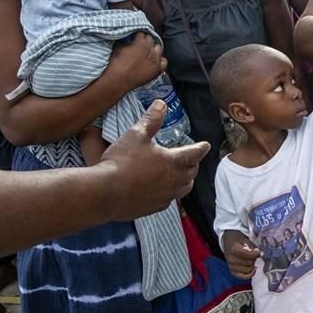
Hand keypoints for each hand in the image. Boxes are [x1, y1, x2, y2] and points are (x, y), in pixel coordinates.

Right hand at [100, 101, 209, 220]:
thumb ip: (151, 120)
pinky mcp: (153, 208)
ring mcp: (165, 196)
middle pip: (192, 172)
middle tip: (193, 159)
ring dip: (186, 181)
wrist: (106, 192)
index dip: (201, 148)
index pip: (194, 153)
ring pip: (184, 189)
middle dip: (194, 164)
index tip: (206, 145)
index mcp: (174, 161)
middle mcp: (174, 181)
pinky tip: (165, 192)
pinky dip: (171, 194)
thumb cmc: (122, 162)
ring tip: (185, 176)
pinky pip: (169, 201)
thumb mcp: (136, 135)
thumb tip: (161, 104)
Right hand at [107, 33, 166, 89]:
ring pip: (159, 48)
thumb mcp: (118, 47)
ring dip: (153, 48)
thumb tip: (128, 39)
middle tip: (139, 44)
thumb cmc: (117, 64)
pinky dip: (160, 60)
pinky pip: (164, 62)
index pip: (142, 32)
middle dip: (145, 40)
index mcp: (142, 42)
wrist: (118, 80)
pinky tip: (154, 61)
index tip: (134, 36)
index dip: (137, 34)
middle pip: (151, 39)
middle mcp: (151, 50)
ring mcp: (156, 60)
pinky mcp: (157, 70)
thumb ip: (126, 40)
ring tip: (147, 51)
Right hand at [224, 231, 260, 278]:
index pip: (247, 255)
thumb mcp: (245, 240)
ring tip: (252, 260)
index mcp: (233, 250)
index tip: (259, 252)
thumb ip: (253, 247)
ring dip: (252, 265)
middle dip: (254, 259)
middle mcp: (231, 260)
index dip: (255, 254)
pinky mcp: (233, 272)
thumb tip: (260, 254)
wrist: (228, 243)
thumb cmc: (238, 241)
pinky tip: (253, 269)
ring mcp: (231, 267)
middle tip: (255, 255)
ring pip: (248, 270)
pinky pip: (244, 277)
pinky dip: (250, 274)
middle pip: (249, 263)